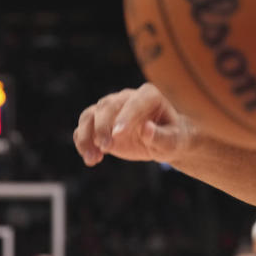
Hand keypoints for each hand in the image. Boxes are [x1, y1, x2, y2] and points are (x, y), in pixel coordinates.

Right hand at [73, 82, 192, 166]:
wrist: (164, 142)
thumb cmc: (172, 138)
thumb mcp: (173, 141)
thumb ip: (161, 136)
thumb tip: (146, 128)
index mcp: (149, 96)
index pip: (134, 102)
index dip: (126, 116)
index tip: (118, 135)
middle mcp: (127, 98)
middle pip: (107, 106)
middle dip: (103, 126)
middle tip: (107, 148)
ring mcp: (111, 108)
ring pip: (90, 115)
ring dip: (87, 137)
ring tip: (93, 158)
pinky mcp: (100, 122)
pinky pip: (83, 128)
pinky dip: (82, 143)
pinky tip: (91, 159)